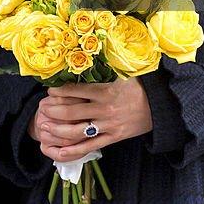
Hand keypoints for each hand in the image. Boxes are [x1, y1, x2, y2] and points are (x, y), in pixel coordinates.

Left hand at [30, 78, 152, 162]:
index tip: (49, 92)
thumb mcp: (125, 72)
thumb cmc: (141, 87)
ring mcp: (108, 126)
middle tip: (41, 109)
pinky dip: (72, 150)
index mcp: (106, 91)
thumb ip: (107, 66)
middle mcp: (105, 110)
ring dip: (57, 130)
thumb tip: (93, 52)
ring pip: (77, 131)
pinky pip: (89, 146)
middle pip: (72, 112)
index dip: (60, 92)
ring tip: (43, 127)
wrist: (162, 107)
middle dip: (53, 110)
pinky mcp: (113, 138)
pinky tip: (58, 151)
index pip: (77, 91)